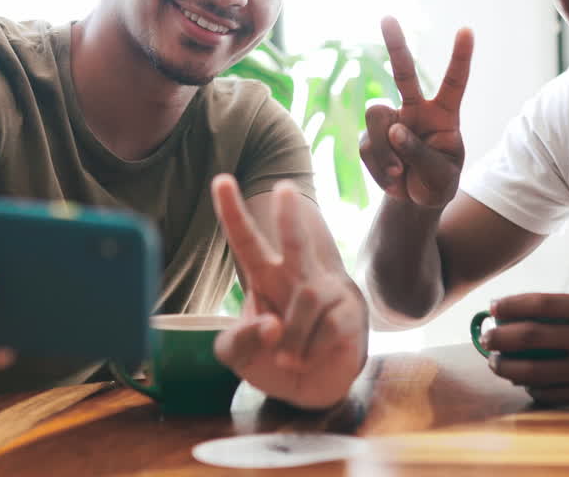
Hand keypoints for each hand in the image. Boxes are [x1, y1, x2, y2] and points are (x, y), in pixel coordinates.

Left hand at [210, 175, 366, 408]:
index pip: (246, 241)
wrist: (309, 388)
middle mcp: (296, 277)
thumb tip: (272, 324)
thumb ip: (239, 341)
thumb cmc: (271, 358)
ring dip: (292, 337)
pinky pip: (326, 327)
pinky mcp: (348, 312)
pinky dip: (309, 351)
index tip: (220, 180)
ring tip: (287, 358)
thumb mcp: (237, 355)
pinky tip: (307, 359)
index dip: (232, 212)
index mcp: (264, 277)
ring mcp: (325, 292)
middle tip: (284, 188)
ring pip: (305, 299)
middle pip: (294, 241)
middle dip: (289, 216)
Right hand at [360, 16, 472, 207]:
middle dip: (395, 45)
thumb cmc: (438, 183)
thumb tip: (393, 129)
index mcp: (444, 115)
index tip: (466, 30)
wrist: (415, 201)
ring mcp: (391, 121)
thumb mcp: (440, 175)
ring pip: (376, 116)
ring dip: (384, 149)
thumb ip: (420, 153)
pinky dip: (377, 166)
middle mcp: (416, 110)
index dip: (460, 57)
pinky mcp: (371, 137)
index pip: (455, 82)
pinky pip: (366, 145)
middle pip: (404, 72)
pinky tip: (391, 179)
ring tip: (398, 174)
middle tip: (387, 17)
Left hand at [481, 293, 568, 407]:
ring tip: (497, 363)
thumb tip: (540, 316)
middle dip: (498, 337)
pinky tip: (528, 386)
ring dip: (508, 367)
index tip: (494, 307)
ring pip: (534, 371)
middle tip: (485, 337)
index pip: (542, 303)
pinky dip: (535, 391)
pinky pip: (554, 396)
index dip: (511, 305)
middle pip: (529, 337)